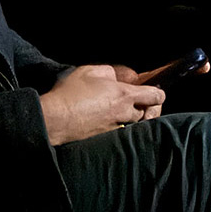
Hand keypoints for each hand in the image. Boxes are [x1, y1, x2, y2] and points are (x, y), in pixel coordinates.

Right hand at [40, 65, 165, 145]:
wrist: (53, 119)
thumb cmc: (70, 93)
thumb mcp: (90, 71)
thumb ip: (110, 72)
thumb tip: (119, 78)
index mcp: (125, 95)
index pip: (156, 96)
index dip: (157, 94)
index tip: (152, 93)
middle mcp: (123, 113)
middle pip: (148, 114)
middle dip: (146, 109)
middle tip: (137, 104)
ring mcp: (114, 128)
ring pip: (133, 125)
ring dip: (131, 119)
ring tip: (119, 112)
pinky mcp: (104, 139)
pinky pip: (118, 133)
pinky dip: (116, 128)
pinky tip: (106, 122)